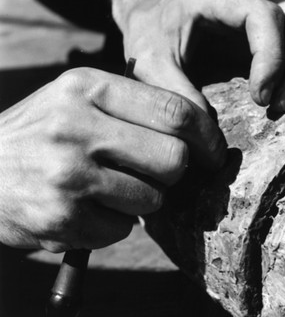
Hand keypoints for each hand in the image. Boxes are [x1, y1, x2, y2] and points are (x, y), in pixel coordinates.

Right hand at [0, 68, 225, 251]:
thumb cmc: (40, 134)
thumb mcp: (77, 99)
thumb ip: (132, 106)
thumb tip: (199, 131)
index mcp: (86, 87)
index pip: (174, 111)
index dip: (206, 136)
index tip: (213, 152)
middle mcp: (76, 126)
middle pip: (173, 158)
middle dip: (174, 172)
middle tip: (155, 173)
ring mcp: (67, 174)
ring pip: (153, 199)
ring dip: (141, 201)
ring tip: (107, 189)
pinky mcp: (61, 216)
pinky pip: (122, 229)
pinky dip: (112, 225)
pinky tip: (84, 210)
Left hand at [113, 0, 284, 111]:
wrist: (149, 17)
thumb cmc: (147, 38)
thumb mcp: (149, 67)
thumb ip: (178, 98)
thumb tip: (213, 144)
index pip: (264, 14)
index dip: (271, 57)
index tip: (258, 98)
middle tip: (276, 104)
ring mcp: (260, 4)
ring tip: (282, 101)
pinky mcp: (268, 22)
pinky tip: (282, 89)